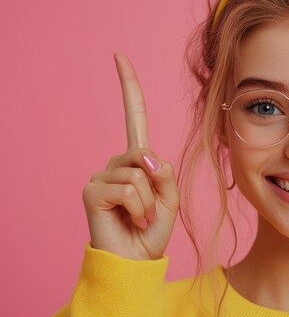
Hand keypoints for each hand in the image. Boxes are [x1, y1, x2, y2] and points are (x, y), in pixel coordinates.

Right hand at [81, 53, 179, 259]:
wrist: (136, 260)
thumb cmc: (152, 230)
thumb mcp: (169, 197)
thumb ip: (163, 172)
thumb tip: (147, 157)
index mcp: (137, 161)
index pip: (133, 117)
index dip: (129, 87)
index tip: (119, 55)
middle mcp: (116, 163)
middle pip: (147, 153)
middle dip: (158, 184)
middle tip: (150, 210)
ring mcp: (101, 175)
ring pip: (139, 173)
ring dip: (149, 202)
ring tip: (140, 219)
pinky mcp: (91, 189)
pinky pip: (129, 188)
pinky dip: (139, 208)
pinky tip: (131, 221)